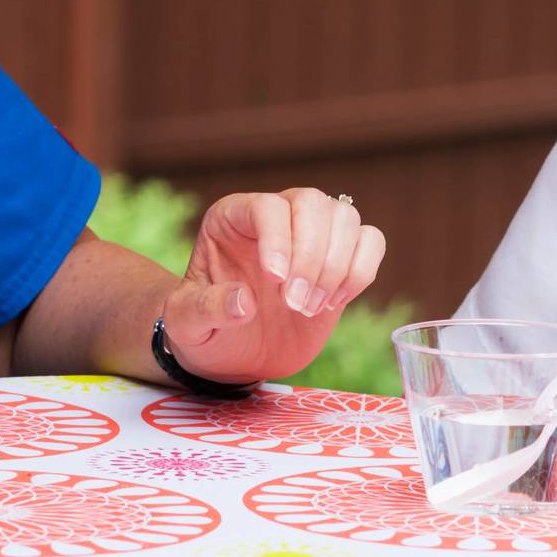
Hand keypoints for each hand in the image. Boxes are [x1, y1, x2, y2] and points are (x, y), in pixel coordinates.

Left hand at [161, 188, 386, 386]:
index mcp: (232, 218)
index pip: (266, 206)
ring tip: (310, 308)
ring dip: (336, 266)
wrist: (234, 354)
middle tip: (296, 305)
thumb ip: (206, 309)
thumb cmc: (204, 332)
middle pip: (311, 202)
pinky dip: (361, 271)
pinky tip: (334, 302)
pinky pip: (371, 241)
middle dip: (311, 255)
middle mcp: (276, 216)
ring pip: (345, 217)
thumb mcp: (186, 324)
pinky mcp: (342, 259)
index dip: (278, 238)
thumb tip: (244, 301)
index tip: (276, 281)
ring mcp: (312, 234)